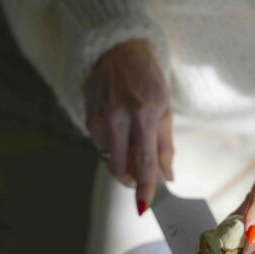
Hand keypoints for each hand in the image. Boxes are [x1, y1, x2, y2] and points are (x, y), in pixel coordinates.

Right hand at [84, 39, 173, 211]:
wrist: (117, 47)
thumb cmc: (147, 76)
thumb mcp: (165, 106)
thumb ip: (165, 145)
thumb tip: (167, 175)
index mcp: (144, 113)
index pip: (144, 161)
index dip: (145, 187)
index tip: (144, 206)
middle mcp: (118, 117)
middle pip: (120, 168)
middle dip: (131, 181)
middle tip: (142, 179)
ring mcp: (99, 118)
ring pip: (109, 158)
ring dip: (122, 161)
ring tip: (133, 141)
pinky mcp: (87, 117)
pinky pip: (100, 144)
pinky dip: (112, 146)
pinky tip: (120, 130)